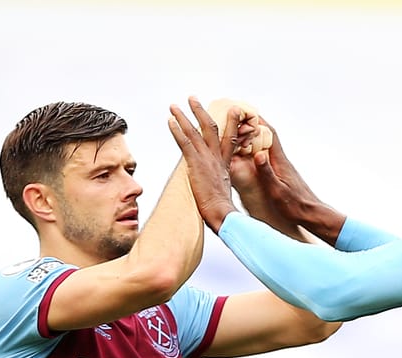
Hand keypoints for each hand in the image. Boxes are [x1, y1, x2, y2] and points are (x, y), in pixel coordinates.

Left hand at [168, 97, 240, 232]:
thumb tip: (219, 195)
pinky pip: (185, 142)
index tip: (232, 110)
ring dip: (184, 116)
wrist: (224, 215)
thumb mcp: (225, 195)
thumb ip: (221, 189)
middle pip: (212, 127)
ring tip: (174, 105)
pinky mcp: (196, 164)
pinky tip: (169, 121)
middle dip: (201, 111)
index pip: (230, 139)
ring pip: (195, 131)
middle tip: (193, 99)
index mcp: (225, 165)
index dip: (231, 123)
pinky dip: (177, 130)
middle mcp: (217, 158)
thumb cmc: (224, 211)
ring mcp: (207, 159)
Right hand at [248, 128, 344, 243]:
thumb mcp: (277, 190)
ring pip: (267, 145)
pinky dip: (257, 149)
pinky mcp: (281, 173)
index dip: (258, 120)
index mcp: (280, 162)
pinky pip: (267, 156)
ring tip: (239, 133)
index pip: (270, 133)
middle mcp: (281, 160)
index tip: (244, 111)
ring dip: (255, 137)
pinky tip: (249, 154)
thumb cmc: (295, 206)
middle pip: (267, 135)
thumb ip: (267, 172)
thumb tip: (258, 153)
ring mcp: (282, 166)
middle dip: (253, 125)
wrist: (311, 214)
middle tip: (237, 118)